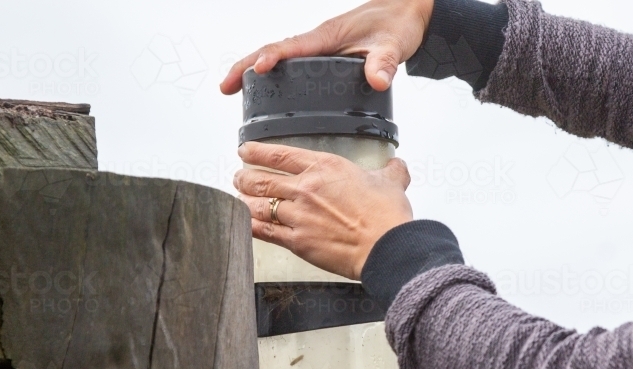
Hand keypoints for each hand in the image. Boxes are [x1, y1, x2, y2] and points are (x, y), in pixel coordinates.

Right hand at [220, 0, 433, 94]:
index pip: (291, 46)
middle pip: (274, 51)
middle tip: (226, 88)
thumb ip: (385, 63)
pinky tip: (268, 92)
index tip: (256, 69)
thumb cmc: (398, 23)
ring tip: (233, 91)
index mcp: (327, 37)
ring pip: (280, 57)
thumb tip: (378, 81)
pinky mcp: (325, 56)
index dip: (272, 58)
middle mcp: (318, 41)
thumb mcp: (395, 44)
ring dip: (254, 70)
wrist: (406, 12)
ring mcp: (320, 48)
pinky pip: (293, 64)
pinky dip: (274, 75)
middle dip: (246, 66)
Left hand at [234, 142, 413, 279]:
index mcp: (324, 168)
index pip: (279, 155)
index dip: (256, 152)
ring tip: (239, 199)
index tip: (246, 151)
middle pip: (261, 179)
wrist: (386, 246)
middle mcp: (306, 188)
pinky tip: (245, 224)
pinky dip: (250, 226)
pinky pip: (263, 231)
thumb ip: (390, 172)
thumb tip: (396, 167)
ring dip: (244, 201)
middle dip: (244, 177)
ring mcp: (298, 215)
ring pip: (256, 204)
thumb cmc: (386, 217)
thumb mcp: (391, 183)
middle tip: (239, 177)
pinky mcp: (297, 241)